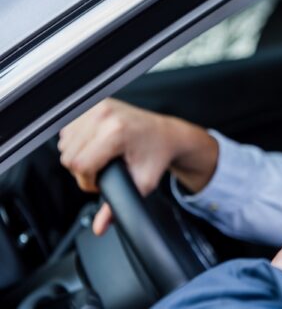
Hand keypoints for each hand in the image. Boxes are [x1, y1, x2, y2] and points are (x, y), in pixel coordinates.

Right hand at [58, 98, 217, 234]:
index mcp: (115, 132)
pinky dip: (77, 141)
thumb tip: (100, 227)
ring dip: (79, 154)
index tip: (101, 181)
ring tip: (101, 158)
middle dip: (83, 169)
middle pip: (69, 155)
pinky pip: (69, 129)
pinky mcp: (93, 103)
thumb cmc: (157, 156)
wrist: (168, 135)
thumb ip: (118, 207)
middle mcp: (104, 116)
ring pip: (65, 142)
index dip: (87, 180)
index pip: (78, 164)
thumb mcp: (142, 184)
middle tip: (103, 170)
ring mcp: (97, 106)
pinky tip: (95, 145)